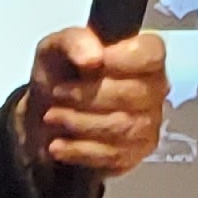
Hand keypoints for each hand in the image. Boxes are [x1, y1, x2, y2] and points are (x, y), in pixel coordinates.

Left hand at [24, 21, 165, 177]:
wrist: (43, 114)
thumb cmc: (60, 74)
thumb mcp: (56, 47)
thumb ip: (74, 41)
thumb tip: (93, 57)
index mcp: (142, 55)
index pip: (151, 54)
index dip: (122, 59)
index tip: (89, 64)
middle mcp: (154, 88)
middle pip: (133, 94)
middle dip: (88, 95)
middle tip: (57, 94)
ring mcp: (149, 123)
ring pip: (123, 126)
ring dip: (79, 122)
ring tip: (52, 117)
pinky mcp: (136, 153)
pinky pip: (113, 155)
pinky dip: (79, 150)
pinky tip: (58, 144)